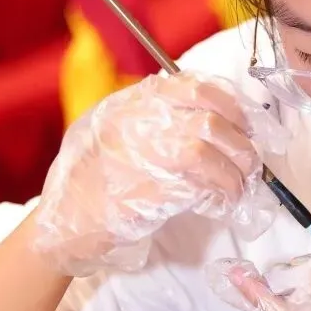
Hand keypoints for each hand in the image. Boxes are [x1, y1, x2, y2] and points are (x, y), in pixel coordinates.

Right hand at [34, 72, 286, 275]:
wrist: (60, 224)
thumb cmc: (92, 179)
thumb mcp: (113, 130)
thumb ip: (153, 117)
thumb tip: (216, 119)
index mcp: (128, 103)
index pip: (192, 87)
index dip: (230, 105)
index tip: (245, 124)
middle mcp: (132, 124)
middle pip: (207, 122)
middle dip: (240, 145)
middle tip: (250, 163)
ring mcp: (135, 158)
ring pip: (204, 154)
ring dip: (232, 174)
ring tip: (238, 187)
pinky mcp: (142, 195)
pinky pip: (195, 189)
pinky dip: (218, 195)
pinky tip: (222, 203)